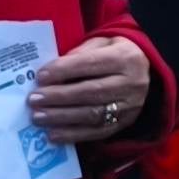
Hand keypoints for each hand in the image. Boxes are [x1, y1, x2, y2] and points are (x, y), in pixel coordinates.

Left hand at [28, 35, 152, 144]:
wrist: (144, 69)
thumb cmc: (113, 53)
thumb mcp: (101, 43)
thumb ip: (79, 54)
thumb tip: (50, 72)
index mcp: (125, 58)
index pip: (90, 64)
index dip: (64, 70)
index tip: (40, 76)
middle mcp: (131, 83)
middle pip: (91, 92)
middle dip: (59, 97)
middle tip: (34, 100)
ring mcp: (130, 106)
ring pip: (92, 114)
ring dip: (62, 118)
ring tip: (38, 117)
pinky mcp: (125, 123)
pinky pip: (97, 132)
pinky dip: (73, 135)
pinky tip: (53, 135)